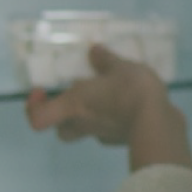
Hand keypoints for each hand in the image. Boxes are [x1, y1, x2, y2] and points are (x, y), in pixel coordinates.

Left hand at [25, 45, 191, 171]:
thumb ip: (105, 60)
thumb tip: (94, 51)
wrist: (157, 123)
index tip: (42, 92)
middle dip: (63, 117)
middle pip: (61, 130)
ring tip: (107, 98)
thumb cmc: (130, 92)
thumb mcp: (120, 66)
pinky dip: (114, 120)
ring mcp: (102, 135)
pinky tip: (128, 106)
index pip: (38, 118)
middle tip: (75, 99)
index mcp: (74, 105)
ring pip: (86, 131)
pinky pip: (110, 131)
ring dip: (90, 117)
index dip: (34, 107)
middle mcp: (83, 123)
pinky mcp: (122, 140)